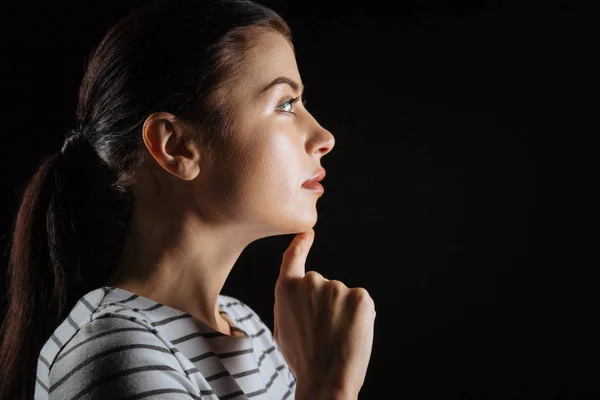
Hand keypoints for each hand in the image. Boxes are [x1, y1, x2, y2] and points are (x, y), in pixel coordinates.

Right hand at [273, 229, 375, 397]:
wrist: (326, 379)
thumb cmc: (303, 359)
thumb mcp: (282, 328)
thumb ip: (289, 303)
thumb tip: (300, 291)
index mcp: (287, 288)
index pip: (293, 258)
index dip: (301, 244)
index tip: (307, 233)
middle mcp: (312, 281)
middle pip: (322, 286)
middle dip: (325, 305)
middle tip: (323, 333)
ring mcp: (337, 287)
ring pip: (343, 297)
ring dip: (343, 313)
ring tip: (336, 337)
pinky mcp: (361, 296)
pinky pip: (361, 303)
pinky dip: (359, 317)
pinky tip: (351, 334)